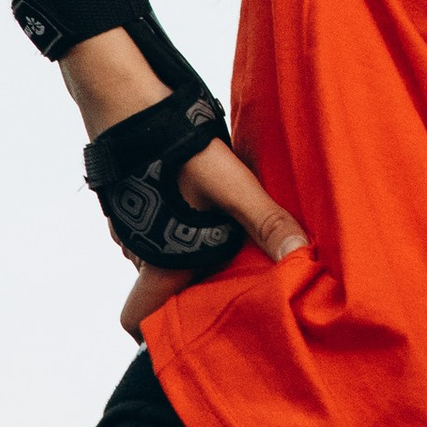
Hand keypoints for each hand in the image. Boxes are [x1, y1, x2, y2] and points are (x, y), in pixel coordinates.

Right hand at [51, 20, 305, 332]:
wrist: (126, 94)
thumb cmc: (174, 148)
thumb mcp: (230, 186)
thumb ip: (264, 222)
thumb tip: (301, 257)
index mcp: (156, 259)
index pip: (138, 320)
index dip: (158, 332)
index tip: (195, 327)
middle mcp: (134, 247)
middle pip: (159, 284)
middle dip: (193, 284)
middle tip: (235, 275)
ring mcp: (126, 218)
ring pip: (159, 248)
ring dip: (189, 245)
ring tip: (231, 232)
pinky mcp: (130, 190)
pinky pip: (156, 217)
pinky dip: (179, 216)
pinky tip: (208, 195)